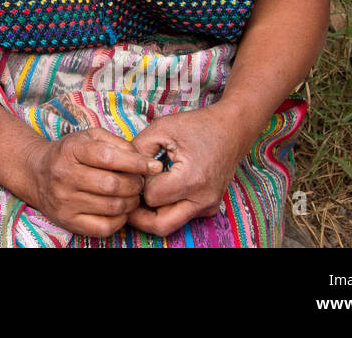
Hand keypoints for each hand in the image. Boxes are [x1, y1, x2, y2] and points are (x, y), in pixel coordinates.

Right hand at [27, 129, 163, 237]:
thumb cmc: (71, 154)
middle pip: (113, 185)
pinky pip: (105, 227)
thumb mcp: (89, 137)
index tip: (153, 166)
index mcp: (71, 150)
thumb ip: (117, 143)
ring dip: (131, 202)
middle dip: (135, 184)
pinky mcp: (68, 221)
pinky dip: (120, 220)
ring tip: (131, 195)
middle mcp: (64, 176)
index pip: (109, 157)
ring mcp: (64, 201)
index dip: (136, 162)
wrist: (37, 174)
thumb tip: (144, 161)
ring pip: (113, 207)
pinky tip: (119, 209)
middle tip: (140, 182)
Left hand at [125, 104, 252, 236]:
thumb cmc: (197, 126)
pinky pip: (181, 217)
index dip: (138, 185)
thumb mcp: (161, 129)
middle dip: (138, 216)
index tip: (134, 172)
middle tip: (125, 198)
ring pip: (170, 225)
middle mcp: (202, 199)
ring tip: (137, 194)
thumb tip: (120, 170)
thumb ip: (137, 150)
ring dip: (150, 215)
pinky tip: (156, 190)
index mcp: (191, 179)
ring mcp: (208, 206)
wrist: (231, 129)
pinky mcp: (209, 208)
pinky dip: (165, 209)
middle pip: (161, 225)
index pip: (151, 197)